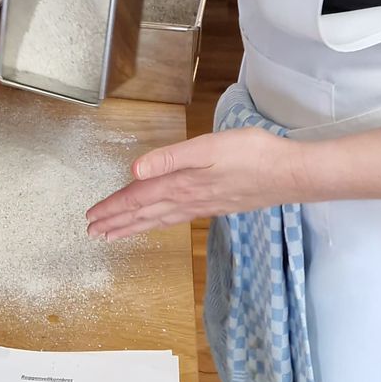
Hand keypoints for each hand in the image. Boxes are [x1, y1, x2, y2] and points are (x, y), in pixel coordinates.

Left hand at [87, 129, 300, 238]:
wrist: (289, 174)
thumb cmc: (252, 154)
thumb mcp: (208, 147)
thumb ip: (169, 158)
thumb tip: (134, 171)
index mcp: (181, 184)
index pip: (137, 198)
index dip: (112, 207)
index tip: (90, 218)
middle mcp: (188, 199)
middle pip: (143, 214)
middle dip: (116, 223)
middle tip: (92, 233)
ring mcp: (202, 205)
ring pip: (158, 219)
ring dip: (134, 226)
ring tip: (114, 234)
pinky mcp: (215, 205)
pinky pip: (175, 218)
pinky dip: (157, 222)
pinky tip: (158, 221)